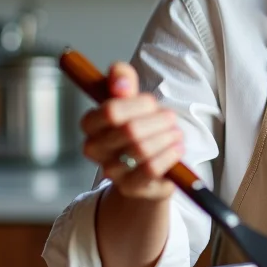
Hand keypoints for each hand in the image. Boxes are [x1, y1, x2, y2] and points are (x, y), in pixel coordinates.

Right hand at [80, 62, 184, 200]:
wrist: (147, 170)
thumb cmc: (139, 127)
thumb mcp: (131, 99)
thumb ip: (123, 79)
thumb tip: (119, 79)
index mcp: (90, 123)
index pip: (111, 111)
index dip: (139, 104)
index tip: (152, 104)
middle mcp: (94, 148)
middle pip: (130, 130)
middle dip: (159, 121)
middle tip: (171, 119)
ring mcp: (111, 171)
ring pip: (142, 149)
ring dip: (167, 137)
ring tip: (176, 134)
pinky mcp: (130, 187)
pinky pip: (151, 169)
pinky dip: (169, 155)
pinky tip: (177, 149)